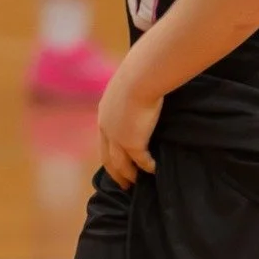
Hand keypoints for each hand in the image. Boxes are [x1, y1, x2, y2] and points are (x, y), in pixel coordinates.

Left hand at [97, 59, 159, 188]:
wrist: (140, 77)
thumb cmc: (139, 74)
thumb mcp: (130, 84)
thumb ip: (132, 93)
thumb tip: (143, 91)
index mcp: (104, 113)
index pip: (104, 139)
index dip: (109, 152)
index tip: (114, 163)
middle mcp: (107, 128)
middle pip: (108, 157)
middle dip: (115, 172)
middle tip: (122, 184)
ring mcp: (118, 138)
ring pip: (120, 164)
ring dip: (128, 175)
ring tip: (135, 184)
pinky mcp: (133, 143)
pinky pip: (141, 161)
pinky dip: (147, 167)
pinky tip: (154, 171)